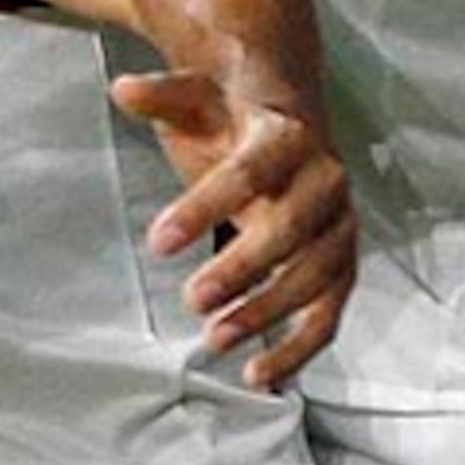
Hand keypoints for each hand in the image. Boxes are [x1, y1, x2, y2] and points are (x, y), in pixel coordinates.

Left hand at [114, 63, 356, 389]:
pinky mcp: (340, 266)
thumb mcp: (196, 98)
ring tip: (215, 339)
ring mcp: (338, 226)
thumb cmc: (234, 118)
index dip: (204, 207)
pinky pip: (328, 314)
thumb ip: (161, 96)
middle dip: (243, 267)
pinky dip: (299, 348)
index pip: (248, 172)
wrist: (288, 123)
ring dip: (268, 312)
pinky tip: (259, 374)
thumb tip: (124, 89)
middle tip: (193, 298)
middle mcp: (325, 179)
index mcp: (287, 135)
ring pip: (315, 277)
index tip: (159, 241)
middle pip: (291, 229)